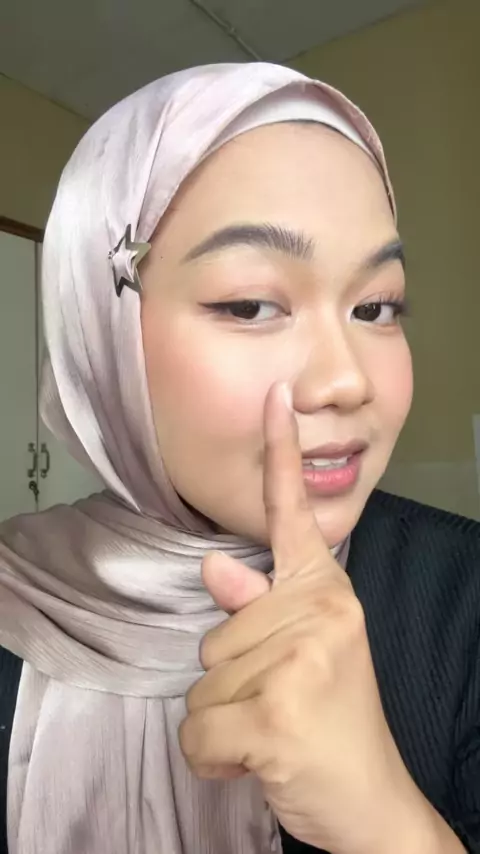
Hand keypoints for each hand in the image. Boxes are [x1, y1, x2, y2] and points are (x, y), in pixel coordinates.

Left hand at [179, 382, 426, 853]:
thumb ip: (259, 607)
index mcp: (326, 593)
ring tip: (273, 730)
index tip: (273, 398)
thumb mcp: (301, 654)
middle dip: (230, 680)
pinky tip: (257, 761)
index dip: (280, 455)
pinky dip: (213, 758)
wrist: (372, 800)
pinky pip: (198, 731)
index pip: (294, 517)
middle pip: (215, 632)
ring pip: (201, 683)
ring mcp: (300, 662)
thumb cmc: (333, 722)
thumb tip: (215, 565)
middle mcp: (320, 614)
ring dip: (222, 718)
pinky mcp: (276, 714)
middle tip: (280, 704)